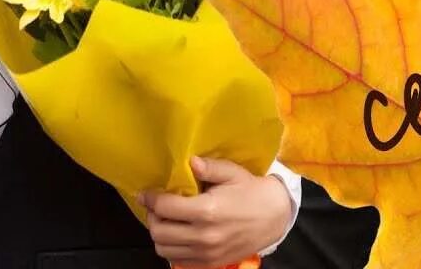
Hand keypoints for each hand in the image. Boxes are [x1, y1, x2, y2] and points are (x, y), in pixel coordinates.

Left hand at [142, 157, 292, 267]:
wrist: (274, 218)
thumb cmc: (252, 191)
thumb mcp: (233, 173)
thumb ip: (209, 167)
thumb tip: (188, 162)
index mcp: (208, 211)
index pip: (166, 208)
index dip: (151, 199)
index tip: (146, 193)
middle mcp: (204, 236)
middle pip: (159, 231)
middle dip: (153, 216)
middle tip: (157, 206)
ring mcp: (207, 253)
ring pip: (164, 248)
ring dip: (160, 234)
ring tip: (167, 220)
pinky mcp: (210, 263)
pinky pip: (177, 259)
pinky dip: (172, 247)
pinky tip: (179, 233)